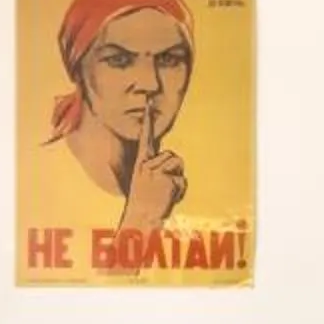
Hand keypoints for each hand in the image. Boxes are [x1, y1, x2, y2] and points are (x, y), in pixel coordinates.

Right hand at [121, 112, 186, 228]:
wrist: (141, 220)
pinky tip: (169, 198)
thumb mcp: (146, 183)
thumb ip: (155, 169)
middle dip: (174, 171)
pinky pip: (182, 180)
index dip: (147, 121)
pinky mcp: (167, 179)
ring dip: (177, 180)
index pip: (145, 139)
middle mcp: (147, 165)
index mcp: (141, 164)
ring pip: (178, 165)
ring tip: (164, 193)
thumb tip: (170, 161)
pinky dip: (180, 191)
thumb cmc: (145, 204)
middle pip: (173, 156)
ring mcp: (157, 172)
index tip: (149, 103)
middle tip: (162, 188)